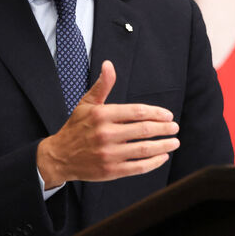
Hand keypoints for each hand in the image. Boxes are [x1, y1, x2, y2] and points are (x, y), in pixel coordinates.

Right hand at [36, 60, 179, 188]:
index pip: (137, 112)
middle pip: (144, 130)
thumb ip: (102, 85)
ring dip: (163, 145)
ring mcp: (109, 153)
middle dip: (164, 128)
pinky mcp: (111, 171)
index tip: (168, 115)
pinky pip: (138, 166)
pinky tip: (162, 157)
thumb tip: (109, 64)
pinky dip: (153, 162)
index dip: (156, 113)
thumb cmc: (76, 127)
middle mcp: (106, 134)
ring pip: (144, 149)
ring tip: (174, 142)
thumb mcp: (86, 103)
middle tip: (174, 127)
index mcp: (102, 115)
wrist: (59, 156)